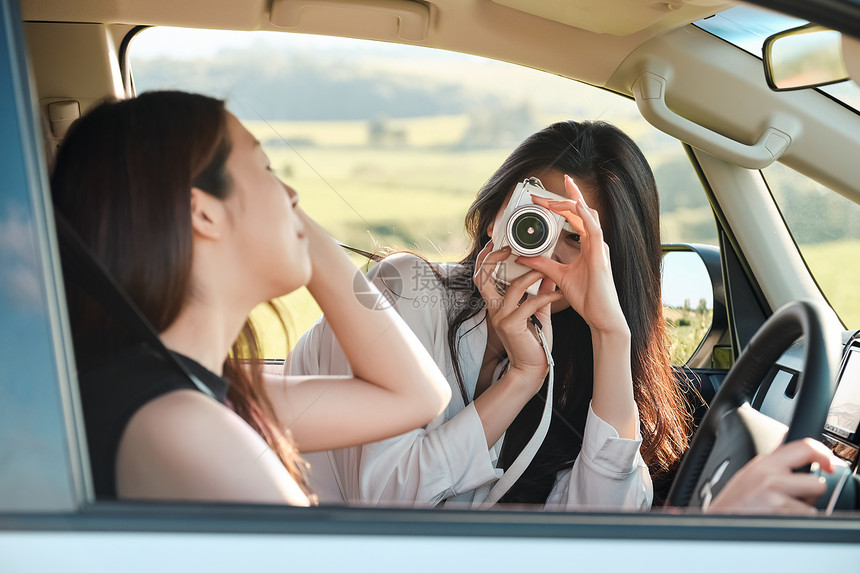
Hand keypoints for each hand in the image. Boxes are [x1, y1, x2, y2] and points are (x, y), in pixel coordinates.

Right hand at [473, 240, 562, 391]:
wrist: (532, 369)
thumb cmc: (533, 342)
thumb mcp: (537, 312)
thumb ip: (540, 293)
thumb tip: (549, 274)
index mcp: (496, 304)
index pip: (482, 276)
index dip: (486, 258)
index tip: (498, 244)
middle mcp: (494, 309)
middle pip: (483, 276)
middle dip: (495, 258)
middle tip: (512, 247)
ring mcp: (501, 317)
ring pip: (513, 287)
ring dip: (532, 275)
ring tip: (547, 269)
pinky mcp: (512, 325)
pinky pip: (529, 304)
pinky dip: (545, 296)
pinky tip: (559, 294)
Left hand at [517, 174, 627, 336]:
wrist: (601, 317)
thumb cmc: (587, 298)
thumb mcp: (558, 276)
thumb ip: (543, 264)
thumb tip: (523, 256)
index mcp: (588, 245)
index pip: (576, 216)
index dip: (562, 202)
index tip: (543, 197)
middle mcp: (595, 242)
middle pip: (582, 210)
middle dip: (564, 197)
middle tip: (541, 194)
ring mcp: (600, 248)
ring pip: (588, 215)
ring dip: (570, 203)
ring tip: (551, 199)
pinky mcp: (600, 257)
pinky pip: (594, 231)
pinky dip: (585, 217)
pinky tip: (575, 206)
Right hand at [708, 439, 838, 514]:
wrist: (715, 521)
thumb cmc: (733, 502)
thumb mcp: (750, 473)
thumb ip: (775, 466)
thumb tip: (803, 462)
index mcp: (764, 463)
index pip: (805, 447)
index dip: (824, 454)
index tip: (829, 462)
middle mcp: (770, 477)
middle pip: (817, 482)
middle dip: (812, 493)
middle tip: (797, 496)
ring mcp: (775, 498)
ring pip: (812, 506)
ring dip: (801, 510)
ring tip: (781, 509)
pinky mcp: (779, 516)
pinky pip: (802, 519)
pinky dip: (794, 522)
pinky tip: (777, 519)